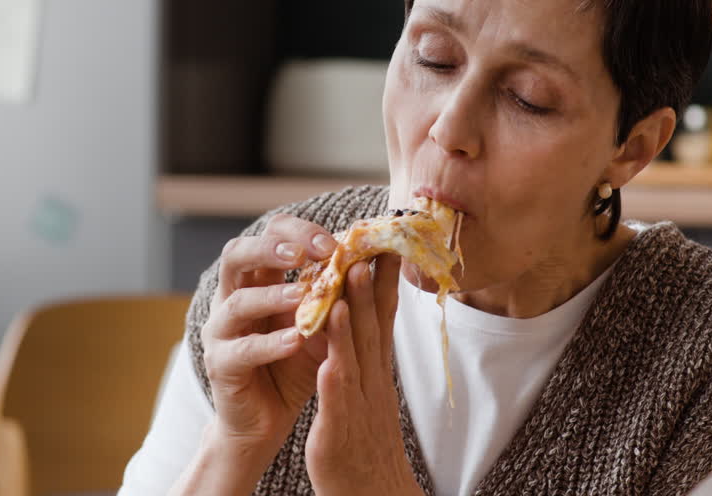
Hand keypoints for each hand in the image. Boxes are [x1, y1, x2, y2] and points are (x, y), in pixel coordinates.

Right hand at [201, 214, 336, 458]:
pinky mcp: (221, 365)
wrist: (268, 419)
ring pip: (236, 302)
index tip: (334, 242)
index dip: (298, 232)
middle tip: (304, 253)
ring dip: (271, 296)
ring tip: (302, 296)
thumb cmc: (295, 364)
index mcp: (258, 280)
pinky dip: (270, 343)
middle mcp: (232, 298)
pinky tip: (295, 340)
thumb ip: (338, 295)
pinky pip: (241, 349)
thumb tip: (373, 259)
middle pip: (236, 254)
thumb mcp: (322, 324)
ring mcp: (221, 331)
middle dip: (270, 248)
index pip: (269, 237)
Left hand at [305, 255, 422, 495]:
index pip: (382, 319)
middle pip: (374, 326)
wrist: (370, 494)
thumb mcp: (365, 392)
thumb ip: (362, 356)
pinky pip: (338, 399)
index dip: (382, 280)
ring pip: (357, 354)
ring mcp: (359, 406)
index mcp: (375, 372)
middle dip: (371, 282)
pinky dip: (336, 372)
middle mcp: (373, 383)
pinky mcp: (340, 432)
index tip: (382, 242)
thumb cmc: (361, 444)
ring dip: (356, 315)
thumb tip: (360, 317)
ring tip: (350, 277)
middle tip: (370, 241)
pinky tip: (329, 352)